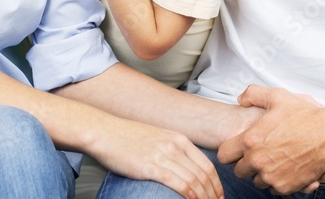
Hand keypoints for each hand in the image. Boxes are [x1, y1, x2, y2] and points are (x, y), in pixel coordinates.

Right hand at [92, 119, 224, 198]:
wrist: (105, 132)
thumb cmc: (127, 138)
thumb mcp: (157, 139)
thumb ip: (172, 151)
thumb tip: (183, 169)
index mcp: (179, 139)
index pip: (206, 164)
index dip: (216, 183)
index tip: (219, 195)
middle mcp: (175, 145)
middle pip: (203, 174)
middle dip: (213, 193)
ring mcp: (164, 155)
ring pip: (194, 180)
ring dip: (204, 196)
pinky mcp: (151, 166)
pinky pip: (177, 182)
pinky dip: (189, 193)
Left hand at [218, 85, 324, 194]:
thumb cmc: (304, 116)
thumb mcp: (277, 96)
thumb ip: (253, 94)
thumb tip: (240, 99)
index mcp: (250, 141)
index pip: (224, 155)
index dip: (230, 150)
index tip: (238, 147)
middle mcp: (257, 162)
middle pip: (239, 172)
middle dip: (246, 163)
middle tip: (259, 153)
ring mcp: (271, 176)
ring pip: (256, 181)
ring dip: (261, 173)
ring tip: (274, 159)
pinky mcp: (285, 187)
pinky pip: (273, 188)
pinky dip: (277, 180)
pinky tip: (286, 166)